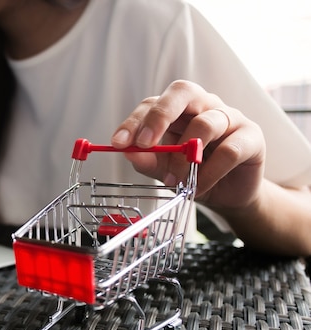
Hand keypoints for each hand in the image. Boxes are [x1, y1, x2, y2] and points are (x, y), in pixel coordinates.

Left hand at [110, 80, 265, 210]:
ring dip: (184, 157)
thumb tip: (128, 152)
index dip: (134, 121)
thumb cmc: (193, 173)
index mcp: (178, 109)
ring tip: (174, 181)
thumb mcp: (163, 169)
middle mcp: (204, 105)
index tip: (118, 143)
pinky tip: (198, 186)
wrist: (228, 194)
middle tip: (143, 143)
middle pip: (182, 93)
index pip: (153, 103)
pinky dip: (209, 172)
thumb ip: (147, 160)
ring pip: (206, 123)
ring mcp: (230, 117)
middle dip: (158, 117)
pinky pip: (229, 150)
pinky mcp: (252, 137)